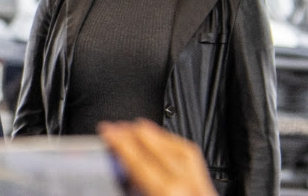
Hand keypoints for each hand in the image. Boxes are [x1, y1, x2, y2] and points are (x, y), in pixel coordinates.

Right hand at [99, 119, 214, 195]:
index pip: (138, 158)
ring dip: (156, 135)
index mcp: (165, 192)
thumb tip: (117, 171)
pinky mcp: (209, 191)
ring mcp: (202, 189)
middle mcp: (186, 187)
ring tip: (137, 127)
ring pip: (182, 150)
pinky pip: (193, 161)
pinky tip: (166, 144)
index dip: (118, 141)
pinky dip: (176, 146)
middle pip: (161, 149)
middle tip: (115, 126)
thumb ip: (131, 187)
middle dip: (134, 133)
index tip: (106, 130)